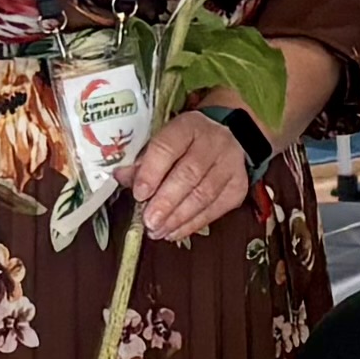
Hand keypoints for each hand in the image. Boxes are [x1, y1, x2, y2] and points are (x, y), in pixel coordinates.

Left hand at [129, 108, 255, 244]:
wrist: (227, 138)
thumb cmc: (186, 143)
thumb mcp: (164, 141)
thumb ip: (143, 160)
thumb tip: (120, 177)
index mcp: (188, 126)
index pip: (168, 147)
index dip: (152, 172)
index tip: (139, 195)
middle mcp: (213, 142)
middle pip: (189, 174)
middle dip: (166, 202)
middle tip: (149, 221)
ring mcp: (230, 164)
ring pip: (204, 195)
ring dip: (178, 217)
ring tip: (158, 231)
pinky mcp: (238, 186)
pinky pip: (216, 209)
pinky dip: (193, 224)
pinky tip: (175, 232)